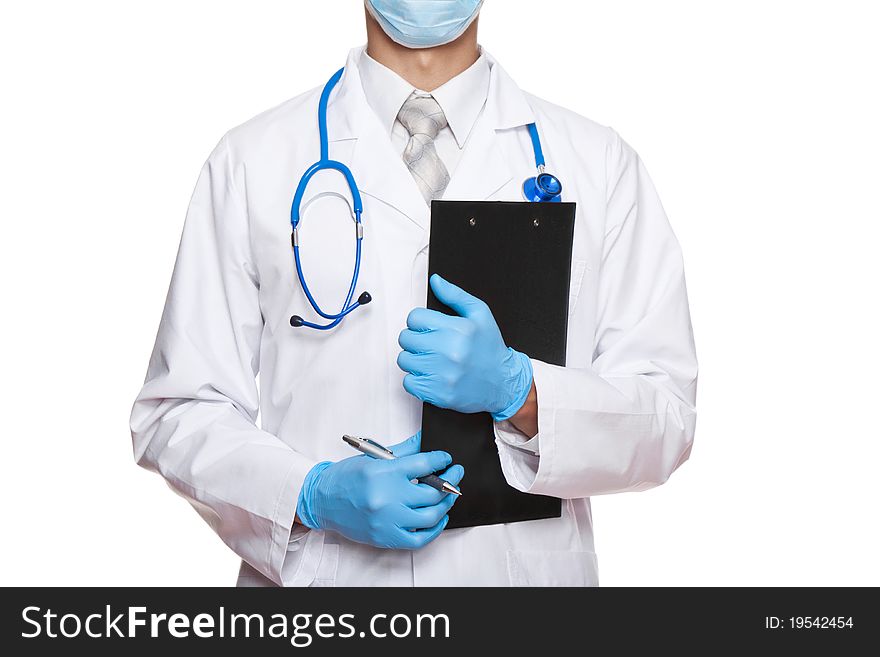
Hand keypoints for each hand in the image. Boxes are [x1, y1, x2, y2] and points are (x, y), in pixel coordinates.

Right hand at [296, 433, 463, 549]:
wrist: (321, 499)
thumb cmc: (346, 478)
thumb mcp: (374, 457)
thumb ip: (404, 451)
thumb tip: (425, 440)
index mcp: (384, 472)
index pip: (425, 464)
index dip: (441, 460)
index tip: (447, 459)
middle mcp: (388, 496)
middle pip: (433, 491)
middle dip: (451, 481)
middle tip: (456, 475)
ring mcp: (387, 519)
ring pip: (431, 515)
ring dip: (446, 504)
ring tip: (448, 495)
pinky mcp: (385, 537)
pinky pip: (419, 538)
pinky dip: (434, 529)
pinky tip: (439, 518)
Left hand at [397, 274, 532, 420]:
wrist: (503, 383)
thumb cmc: (490, 348)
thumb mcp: (480, 314)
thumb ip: (455, 295)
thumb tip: (435, 281)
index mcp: (458, 329)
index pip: (415, 318)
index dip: (420, 322)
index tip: (428, 328)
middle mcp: (450, 351)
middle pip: (406, 338)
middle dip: (415, 339)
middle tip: (429, 344)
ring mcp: (444, 374)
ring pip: (404, 360)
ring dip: (414, 359)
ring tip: (430, 359)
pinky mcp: (439, 394)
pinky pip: (409, 382)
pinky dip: (416, 379)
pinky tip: (430, 374)